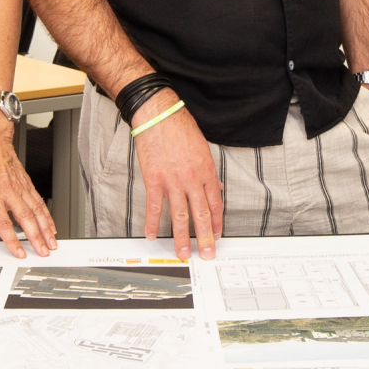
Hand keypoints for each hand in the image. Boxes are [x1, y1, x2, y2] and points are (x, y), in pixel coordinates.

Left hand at [0, 110, 57, 257]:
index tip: (19, 252)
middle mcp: (9, 192)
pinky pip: (39, 202)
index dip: (13, 240)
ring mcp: (20, 187)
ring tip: (52, 243)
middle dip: (37, 238)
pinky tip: (51, 225)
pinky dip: (47, 215)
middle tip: (43, 252)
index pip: (4, 223)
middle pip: (26, 219)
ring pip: (37, 211)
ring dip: (46, 229)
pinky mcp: (27, 184)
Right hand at [132, 92, 223, 260]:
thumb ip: (208, 172)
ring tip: (183, 252)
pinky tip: (151, 234)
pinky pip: (154, 206)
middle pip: (201, 214)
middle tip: (207, 253)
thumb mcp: (203, 148)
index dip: (217, 222)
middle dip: (205, 237)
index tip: (217, 235)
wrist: (158, 115)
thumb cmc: (180, 128)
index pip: (215, 203)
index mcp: (206, 171)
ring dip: (181, 237)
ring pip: (179, 215)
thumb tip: (215, 189)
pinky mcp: (154, 180)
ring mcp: (172, 181)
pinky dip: (152, 222)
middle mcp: (192, 179)